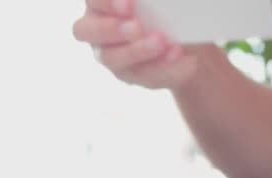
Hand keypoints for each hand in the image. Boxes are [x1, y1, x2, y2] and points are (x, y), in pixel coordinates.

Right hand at [73, 0, 197, 88]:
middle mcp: (97, 32)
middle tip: (136, 27)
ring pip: (113, 58)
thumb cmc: (162, 9)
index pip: (93, 1)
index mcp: (99, 6)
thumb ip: (149, 3)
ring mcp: (112, 57)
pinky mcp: (134, 75)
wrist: (184, 35)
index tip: (129, 5)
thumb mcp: (154, 5)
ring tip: (161, 42)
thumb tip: (162, 1)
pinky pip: (145, 75)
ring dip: (138, 51)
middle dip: (111, 29)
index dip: (107, 3)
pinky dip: (164, 66)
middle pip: (87, 32)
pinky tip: (179, 56)